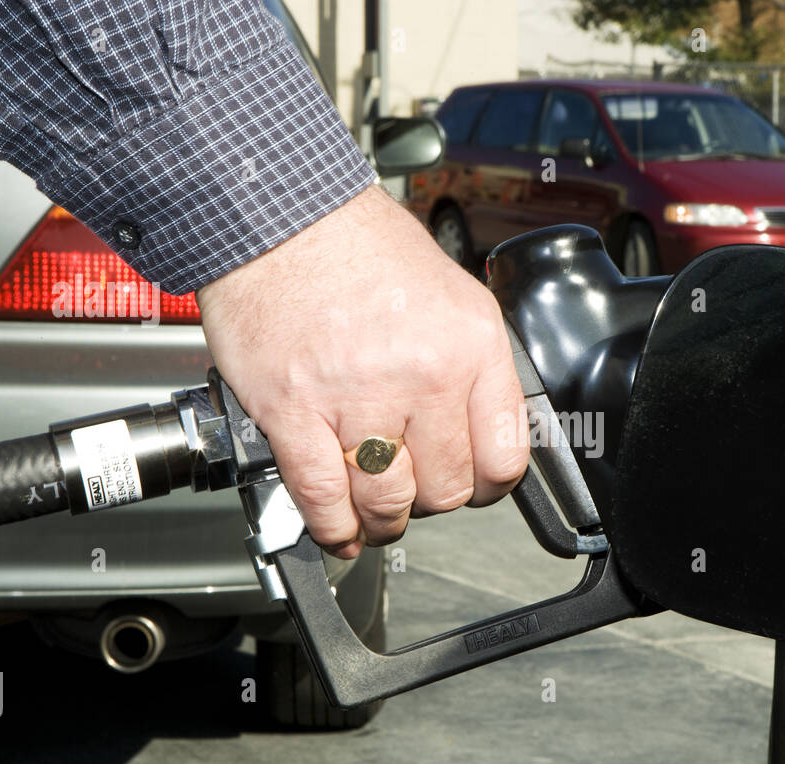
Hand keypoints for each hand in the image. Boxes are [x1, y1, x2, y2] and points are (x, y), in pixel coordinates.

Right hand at [196, 184, 527, 558]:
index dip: (487, 486)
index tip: (471, 486)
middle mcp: (422, 374)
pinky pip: (322, 496)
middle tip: (413, 490)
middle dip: (429, 501)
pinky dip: (332, 526)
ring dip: (381, 520)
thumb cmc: (360, 248)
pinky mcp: (293, 410)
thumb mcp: (454, 295)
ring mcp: (357, 396)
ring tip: (375, 513)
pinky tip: (338, 529)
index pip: (504, 458)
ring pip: (386, 501)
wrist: (281, 214)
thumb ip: (473, 367)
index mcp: (471, 346)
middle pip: (445, 489)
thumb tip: (483, 429)